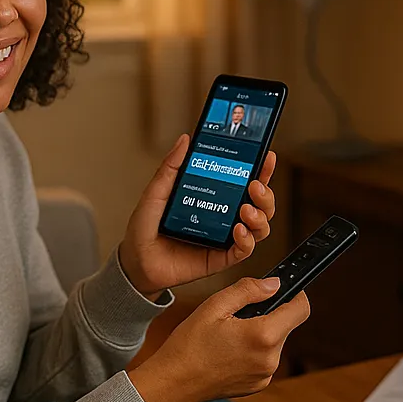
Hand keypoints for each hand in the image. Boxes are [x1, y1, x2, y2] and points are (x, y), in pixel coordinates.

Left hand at [118, 134, 277, 295]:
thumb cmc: (145, 228)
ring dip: (260, 216)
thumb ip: (171, 167)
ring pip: (260, 227)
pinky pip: (244, 250)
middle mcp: (224, 216)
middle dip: (265, 194)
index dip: (261, 169)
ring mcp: (225, 238)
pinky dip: (247, 240)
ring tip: (246, 210)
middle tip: (255, 186)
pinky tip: (239, 230)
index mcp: (214, 197)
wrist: (136, 261)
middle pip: (260, 204)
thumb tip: (185, 140)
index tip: (266, 157)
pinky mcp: (221, 258)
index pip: (245, 181)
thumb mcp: (156, 192)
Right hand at [128, 277, 309, 401]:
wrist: (172, 382)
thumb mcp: (214, 306)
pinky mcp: (258, 385)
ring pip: (276, 342)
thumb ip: (249, 290)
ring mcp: (265, 376)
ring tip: (230, 334)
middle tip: (239, 314)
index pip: (301, 309)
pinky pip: (265, 360)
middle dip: (270, 314)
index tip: (284, 289)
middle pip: (287, 325)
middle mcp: (270, 359)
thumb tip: (274, 284)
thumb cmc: (188, 345)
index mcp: (263, 336)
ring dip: (262, 333)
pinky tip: (229, 350)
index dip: (296, 294)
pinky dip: (254, 351)